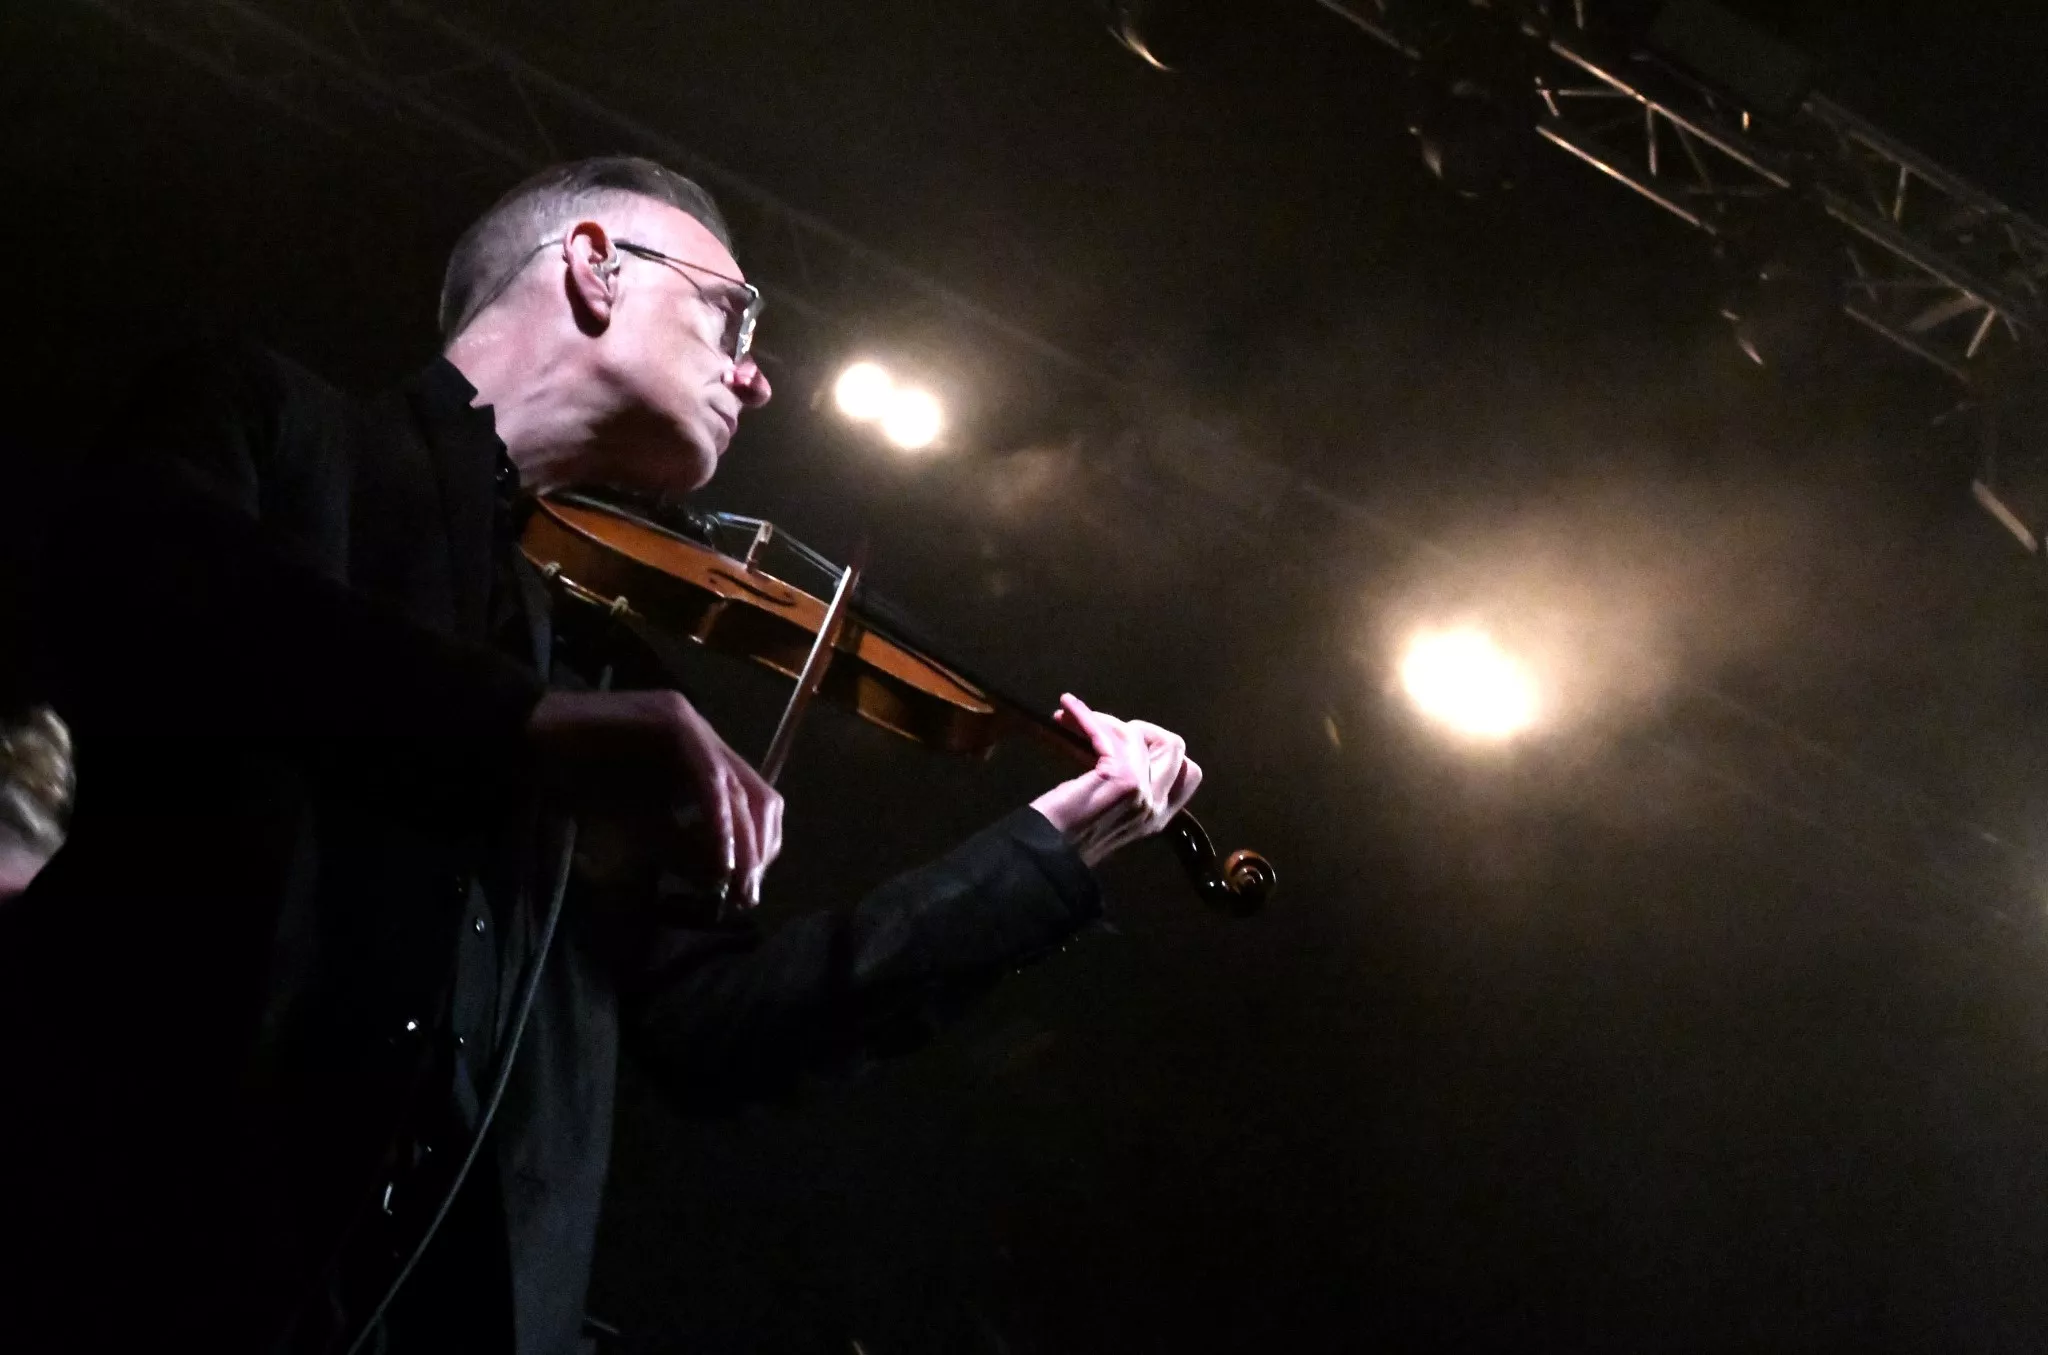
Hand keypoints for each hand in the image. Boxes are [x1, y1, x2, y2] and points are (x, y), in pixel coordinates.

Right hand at [524, 689, 781, 906]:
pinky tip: (716, 851)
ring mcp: (691, 723)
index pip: (755, 802)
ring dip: (741, 838)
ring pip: (738, 787)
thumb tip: (725, 879)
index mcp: (703, 757)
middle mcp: (705, 737)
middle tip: (746, 891)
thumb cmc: (582, 784)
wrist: (532, 747)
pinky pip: (708, 775)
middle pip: (759, 795)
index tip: (748, 889)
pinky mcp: (672, 721)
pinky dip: (717, 817)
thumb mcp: (644, 826)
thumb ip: (683, 847)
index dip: (759, 846)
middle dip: (758, 847)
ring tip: (732, 878)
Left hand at [1029, 693, 1201, 868]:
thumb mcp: (1110, 813)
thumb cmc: (1066, 836)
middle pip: (1173, 745)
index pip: (1188, 772)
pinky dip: (1085, 716)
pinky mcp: (1120, 779)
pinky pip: (1107, 734)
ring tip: (1070, 717)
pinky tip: (1067, 707)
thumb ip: (1126, 786)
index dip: (1160, 747)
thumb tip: (1119, 742)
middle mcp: (1156, 805)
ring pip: (1135, 734)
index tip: (1126, 742)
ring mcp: (1141, 792)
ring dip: (1101, 719)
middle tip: (1104, 730)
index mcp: (1158, 816)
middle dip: (1138, 728)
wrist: (1045, 855)